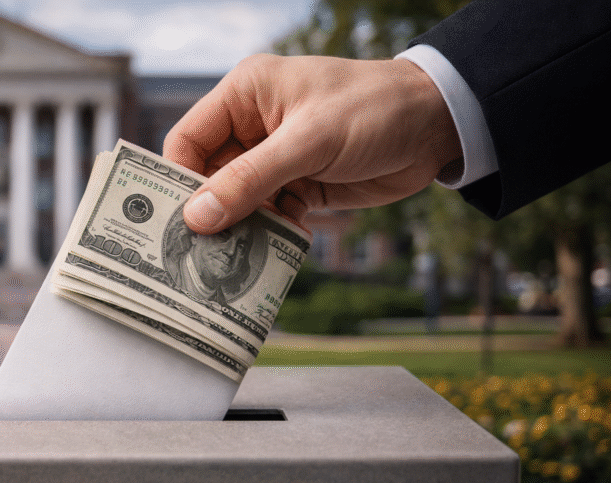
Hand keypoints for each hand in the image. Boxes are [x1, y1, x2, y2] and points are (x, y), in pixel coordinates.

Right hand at [163, 54, 461, 231]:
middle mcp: (252, 126)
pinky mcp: (298, 185)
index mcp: (244, 95)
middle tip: (201, 252)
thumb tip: (197, 217)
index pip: (188, 140)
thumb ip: (250, 180)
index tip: (173, 222)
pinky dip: (272, 232)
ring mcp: (275, 158)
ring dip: (242, 228)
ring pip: (237, 202)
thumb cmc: (374, 110)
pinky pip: (268, 215)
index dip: (177, 180)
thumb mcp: (308, 142)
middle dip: (209, 213)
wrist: (439, 125)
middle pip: (208, 177)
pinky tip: (283, 244)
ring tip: (239, 257)